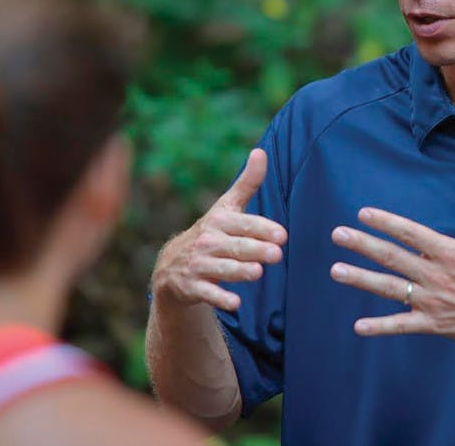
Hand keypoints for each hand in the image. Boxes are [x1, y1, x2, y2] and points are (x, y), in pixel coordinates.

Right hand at [151, 148, 286, 310]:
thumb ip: (247, 183)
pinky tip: (236, 303)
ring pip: (222, 269)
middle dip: (256, 250)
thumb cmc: (211, 232)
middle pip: (236, 247)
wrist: (172, 265)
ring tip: (258, 272)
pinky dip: (220, 298)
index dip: (262, 229)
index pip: (244, 224)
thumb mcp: (226, 207)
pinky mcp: (192, 286)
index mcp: (220, 221)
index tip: (282, 235)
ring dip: (239, 271)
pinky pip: (207, 293)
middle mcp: (208, 241)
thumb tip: (261, 151)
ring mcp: (199, 264)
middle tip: (277, 254)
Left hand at [330, 177, 454, 352]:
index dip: (386, 222)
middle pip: (392, 257)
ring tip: (336, 270)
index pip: (411, 233)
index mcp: (450, 253)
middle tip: (338, 235)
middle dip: (363, 245)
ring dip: (361, 279)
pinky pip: (402, 325)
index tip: (364, 213)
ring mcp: (432, 301)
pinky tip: (359, 326)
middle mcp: (436, 276)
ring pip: (390, 289)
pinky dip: (380, 326)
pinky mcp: (434, 324)